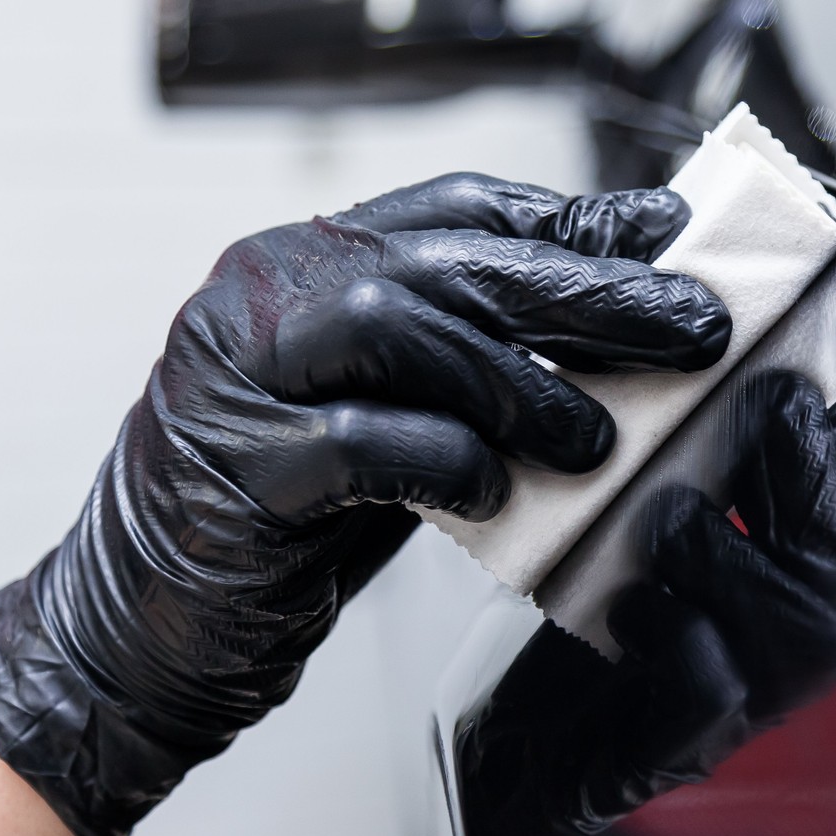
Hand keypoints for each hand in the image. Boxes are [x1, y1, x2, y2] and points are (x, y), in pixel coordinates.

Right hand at [0, 175, 730, 835]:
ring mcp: (235, 372)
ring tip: (597, 439)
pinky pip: (359, 443)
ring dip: (522, 383)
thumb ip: (475, 357)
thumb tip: (622, 321)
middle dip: (586, 291)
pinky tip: (494, 493)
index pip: (460, 207)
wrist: (143, 628)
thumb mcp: (393, 410)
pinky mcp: (233, 466)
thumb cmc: (288, 518)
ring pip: (400, 326)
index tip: (673, 236)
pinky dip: (445, 461)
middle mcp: (264, 290)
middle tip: (691, 326)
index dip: (574, 219)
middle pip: (449, 259)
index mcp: (306, 259)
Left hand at [457, 370, 835, 835]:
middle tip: (745, 423)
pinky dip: (690, 646)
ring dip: (742, 561)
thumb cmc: (568, 611)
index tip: (786, 377)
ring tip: (666, 518)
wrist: (495, 747)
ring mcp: (732, 703)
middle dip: (805, 484)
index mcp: (770, 567)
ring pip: (808, 637)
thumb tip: (718, 333)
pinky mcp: (665, 757)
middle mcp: (770, 636)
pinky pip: (718, 706)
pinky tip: (630, 606)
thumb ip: (682, 431)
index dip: (827, 439)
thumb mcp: (620, 495)